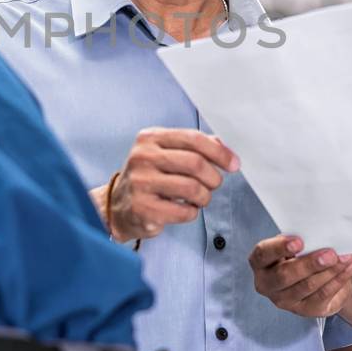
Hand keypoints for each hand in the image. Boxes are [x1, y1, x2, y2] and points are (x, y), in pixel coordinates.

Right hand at [106, 128, 237, 241]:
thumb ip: (193, 147)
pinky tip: (183, 209)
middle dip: (213, 177)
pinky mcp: (143, 208)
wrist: (118, 206)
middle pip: (195, 163)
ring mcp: (140, 183)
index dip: (219, 152)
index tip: (233, 164)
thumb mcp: (165, 153)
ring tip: (199, 199)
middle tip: (214, 184)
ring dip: (204, 197)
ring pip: (192, 188)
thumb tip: (224, 146)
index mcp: (150, 138)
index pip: (193, 139)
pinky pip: (184, 211)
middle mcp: (143, 157)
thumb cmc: (148, 178)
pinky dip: (192, 212)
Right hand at [248, 235, 351, 317]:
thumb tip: (320, 234)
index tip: (299, 241)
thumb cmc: (302, 253)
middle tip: (330, 254)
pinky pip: (323, 295)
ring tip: (345, 258)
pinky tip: (348, 267)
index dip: (279, 248)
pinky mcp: (306, 311)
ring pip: (307, 286)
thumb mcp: (297, 244)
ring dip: (330, 271)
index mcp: (260, 263)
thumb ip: (302, 239)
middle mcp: (267, 285)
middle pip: (285, 276)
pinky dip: (339, 279)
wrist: (318, 274)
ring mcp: (285, 301)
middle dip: (309, 264)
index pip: (263, 254)